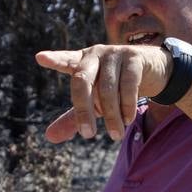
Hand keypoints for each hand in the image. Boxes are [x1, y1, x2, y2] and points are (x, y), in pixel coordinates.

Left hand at [34, 45, 171, 142]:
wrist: (152, 71)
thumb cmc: (115, 86)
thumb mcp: (94, 103)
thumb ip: (73, 118)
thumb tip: (49, 137)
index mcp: (81, 62)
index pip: (65, 60)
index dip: (54, 59)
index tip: (40, 58)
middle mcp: (95, 55)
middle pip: (82, 80)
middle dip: (83, 110)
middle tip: (88, 135)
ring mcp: (114, 54)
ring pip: (107, 89)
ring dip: (112, 116)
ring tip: (115, 135)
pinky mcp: (134, 58)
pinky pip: (128, 85)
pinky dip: (127, 106)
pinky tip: (128, 119)